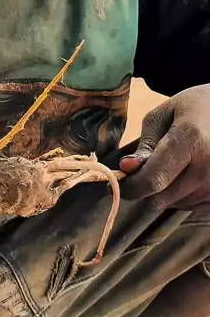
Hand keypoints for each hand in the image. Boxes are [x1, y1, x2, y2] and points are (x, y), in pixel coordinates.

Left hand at [120, 86, 209, 209]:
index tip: (115, 181)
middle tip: (143, 168)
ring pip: (173, 205)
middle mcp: (207, 168)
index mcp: (191, 140)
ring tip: (172, 165)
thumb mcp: (163, 115)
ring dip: (163, 191)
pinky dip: (180, 196)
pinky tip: (186, 174)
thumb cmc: (194, 108)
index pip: (153, 179)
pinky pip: (190, 208)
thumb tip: (126, 168)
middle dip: (143, 187)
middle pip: (160, 198)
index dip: (130, 186)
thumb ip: (145, 143)